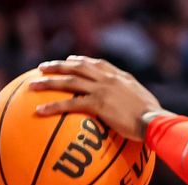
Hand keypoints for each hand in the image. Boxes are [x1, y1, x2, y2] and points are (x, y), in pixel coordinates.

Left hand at [31, 56, 166, 140]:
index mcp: (120, 77)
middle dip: (57, 66)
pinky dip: (53, 107)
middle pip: (77, 67)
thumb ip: (134, 100)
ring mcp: (102, 90)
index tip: (69, 61)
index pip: (97, 64)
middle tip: (42, 67)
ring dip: (48, 82)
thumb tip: (133, 109)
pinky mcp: (98, 104)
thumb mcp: (146, 102)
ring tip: (33, 85)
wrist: (155, 121)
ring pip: (69, 82)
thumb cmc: (155, 119)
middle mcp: (109, 79)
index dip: (80, 61)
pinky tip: (40, 110)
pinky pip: (70, 104)